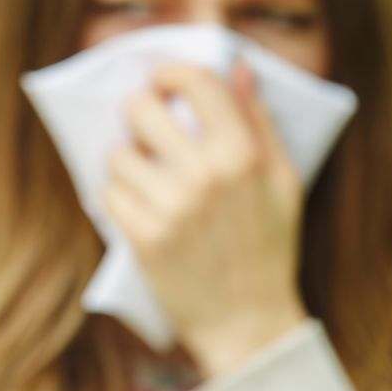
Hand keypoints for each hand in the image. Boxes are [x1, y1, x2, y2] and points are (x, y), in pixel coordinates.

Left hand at [104, 58, 308, 378]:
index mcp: (244, 154)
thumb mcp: (282, 181)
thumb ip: (259, 120)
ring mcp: (171, 207)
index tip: (161, 81)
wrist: (249, 323)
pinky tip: (139, 208)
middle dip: (137, 112)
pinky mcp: (143, 238)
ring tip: (145, 177)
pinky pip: (108, 194)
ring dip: (126, 161)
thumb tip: (239, 67)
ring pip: (117, 153)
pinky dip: (118, 198)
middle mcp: (206, 175)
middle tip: (144, 128)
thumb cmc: (269, 247)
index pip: (196, 81)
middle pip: (141, 108)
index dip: (170, 73)